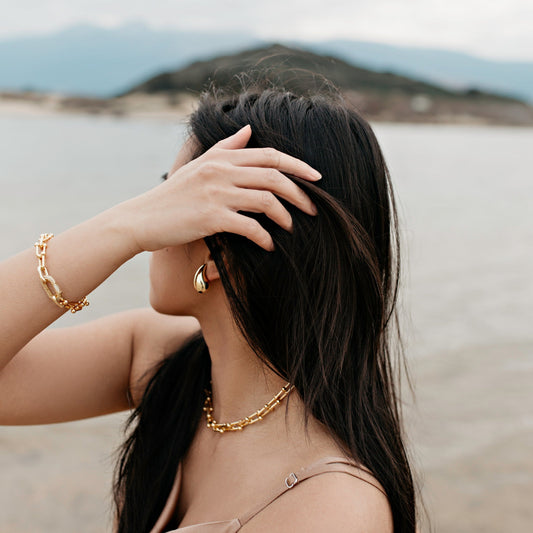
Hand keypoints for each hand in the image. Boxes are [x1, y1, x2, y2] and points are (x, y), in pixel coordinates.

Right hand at [123, 125, 321, 252]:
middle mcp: (221, 171)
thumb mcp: (198, 165)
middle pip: (274, 176)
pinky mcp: (210, 218)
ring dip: (285, 217)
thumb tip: (248, 129)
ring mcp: (216, 193)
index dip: (298, 165)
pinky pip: (249, 226)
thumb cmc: (173, 195)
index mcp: (221, 158)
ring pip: (266, 200)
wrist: (142, 218)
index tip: (318, 178)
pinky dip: (264, 237)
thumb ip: (225, 147)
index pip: (270, 155)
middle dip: (300, 193)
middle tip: (313, 209)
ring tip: (291, 228)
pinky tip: (268, 246)